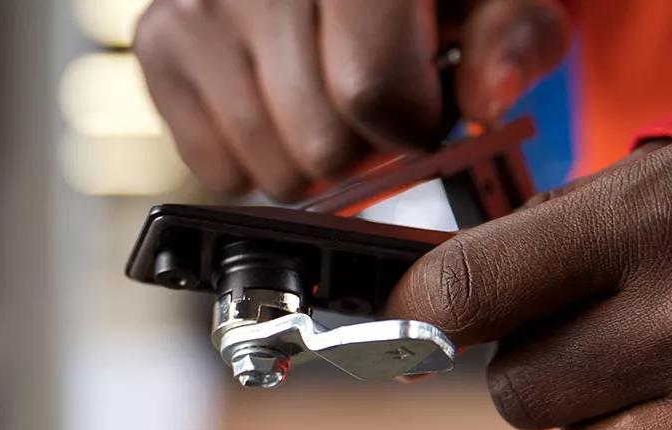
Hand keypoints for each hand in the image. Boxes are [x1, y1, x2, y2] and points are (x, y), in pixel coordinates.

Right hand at [132, 0, 569, 199]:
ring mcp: (199, 7)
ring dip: (312, 160)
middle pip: (320, 143)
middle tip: (370, 102)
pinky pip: (215, 171)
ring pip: (269, 169)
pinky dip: (254, 158)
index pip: (369, 87)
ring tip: (323, 101)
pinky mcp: (158, 40)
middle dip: (364, 147)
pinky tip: (275, 104)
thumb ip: (513, 39)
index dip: (413, 122)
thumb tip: (485, 102)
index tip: (422, 108)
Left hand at [385, 141, 671, 429]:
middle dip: (543, 367)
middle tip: (608, 330)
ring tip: (671, 373)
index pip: (467, 291)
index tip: (404, 324)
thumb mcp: (659, 187)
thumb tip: (431, 309)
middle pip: (518, 392)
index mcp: (652, 224)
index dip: (417, 313)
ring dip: (604, 426)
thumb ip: (552, 245)